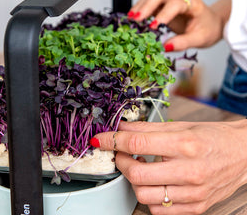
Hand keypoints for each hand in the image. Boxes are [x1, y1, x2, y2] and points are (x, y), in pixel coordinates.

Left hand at [90, 120, 246, 214]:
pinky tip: (153, 183)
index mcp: (184, 144)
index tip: (99, 139)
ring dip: (132, 180)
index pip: (136, 143)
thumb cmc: (212, 137)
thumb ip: (147, 128)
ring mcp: (193, 193)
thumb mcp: (179, 126)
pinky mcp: (196, 207)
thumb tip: (121, 128)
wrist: (242, 154)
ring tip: (138, 167)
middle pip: (136, 173)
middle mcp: (188, 170)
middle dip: (119, 162)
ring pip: (143, 195)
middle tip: (120, 153)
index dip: (111, 140)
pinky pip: (159, 210)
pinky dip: (148, 197)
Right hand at [129, 0, 223, 51]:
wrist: (210, 22)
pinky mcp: (161, 4)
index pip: (175, 4)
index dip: (163, 14)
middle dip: (146, 6)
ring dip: (140, 6)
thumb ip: (183, 43)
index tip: (153, 27)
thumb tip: (165, 47)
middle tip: (136, 19)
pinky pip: (148, 1)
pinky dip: (139, 8)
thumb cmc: (207, 29)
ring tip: (131, 19)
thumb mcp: (200, 39)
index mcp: (193, 3)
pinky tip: (133, 18)